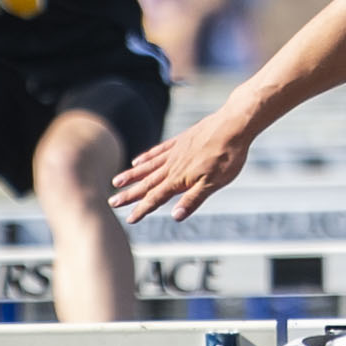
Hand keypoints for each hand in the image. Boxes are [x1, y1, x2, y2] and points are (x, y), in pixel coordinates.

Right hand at [112, 118, 251, 223]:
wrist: (234, 125)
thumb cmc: (227, 157)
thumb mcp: (214, 183)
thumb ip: (193, 200)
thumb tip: (175, 217)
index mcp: (179, 179)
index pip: (156, 198)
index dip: (142, 209)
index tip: (129, 219)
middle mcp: (172, 166)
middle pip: (146, 183)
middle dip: (129, 194)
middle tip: (111, 202)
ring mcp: (174, 152)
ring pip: (147, 167)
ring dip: (131, 176)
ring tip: (115, 181)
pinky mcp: (180, 141)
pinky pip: (158, 151)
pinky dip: (146, 157)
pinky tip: (137, 161)